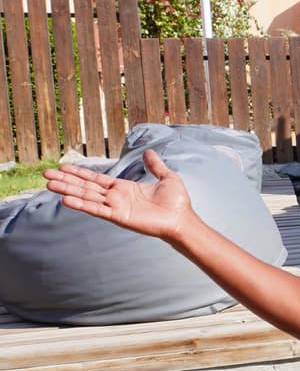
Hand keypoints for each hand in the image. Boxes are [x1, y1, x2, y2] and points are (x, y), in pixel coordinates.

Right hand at [44, 149, 194, 241]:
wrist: (183, 218)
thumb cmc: (177, 202)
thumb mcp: (167, 177)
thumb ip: (155, 165)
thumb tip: (149, 151)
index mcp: (124, 188)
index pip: (97, 178)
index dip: (80, 173)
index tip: (63, 166)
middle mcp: (116, 197)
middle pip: (86, 186)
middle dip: (67, 180)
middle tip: (46, 174)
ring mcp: (116, 207)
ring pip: (87, 196)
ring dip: (68, 190)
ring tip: (49, 184)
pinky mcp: (119, 217)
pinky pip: (97, 210)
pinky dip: (81, 204)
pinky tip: (66, 199)